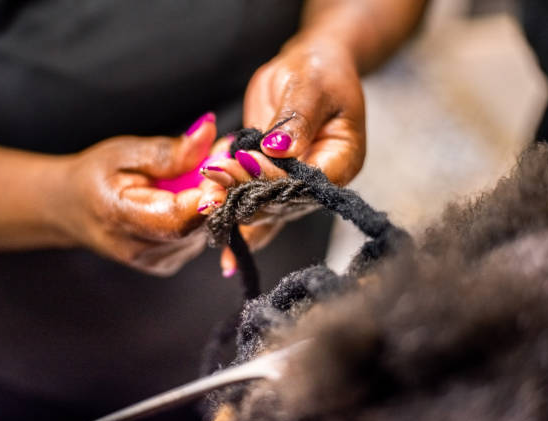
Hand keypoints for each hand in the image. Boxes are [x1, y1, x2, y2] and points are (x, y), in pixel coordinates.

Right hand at [52, 115, 216, 275]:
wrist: (72, 209)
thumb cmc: (96, 175)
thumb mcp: (125, 152)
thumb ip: (169, 151)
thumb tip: (210, 133)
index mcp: (122, 219)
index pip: (178, 218)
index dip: (209, 195)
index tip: (226, 167)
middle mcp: (141, 250)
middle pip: (197, 225)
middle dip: (216, 190)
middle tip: (220, 158)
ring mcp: (156, 262)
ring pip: (203, 231)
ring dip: (210, 201)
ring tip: (199, 176)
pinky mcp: (167, 263)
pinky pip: (197, 236)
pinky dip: (201, 214)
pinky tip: (187, 197)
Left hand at [199, 37, 365, 275]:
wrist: (309, 68)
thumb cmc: (319, 71)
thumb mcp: (311, 86)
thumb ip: (297, 118)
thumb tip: (279, 148)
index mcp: (341, 161)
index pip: (307, 183)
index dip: (275, 178)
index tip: (244, 163)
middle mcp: (319, 182)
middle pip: (282, 201)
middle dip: (246, 193)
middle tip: (212, 182)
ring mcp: (294, 185)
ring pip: (263, 206)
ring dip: (232, 202)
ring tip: (205, 198)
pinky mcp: (271, 180)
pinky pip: (252, 200)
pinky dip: (232, 208)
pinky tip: (214, 224)